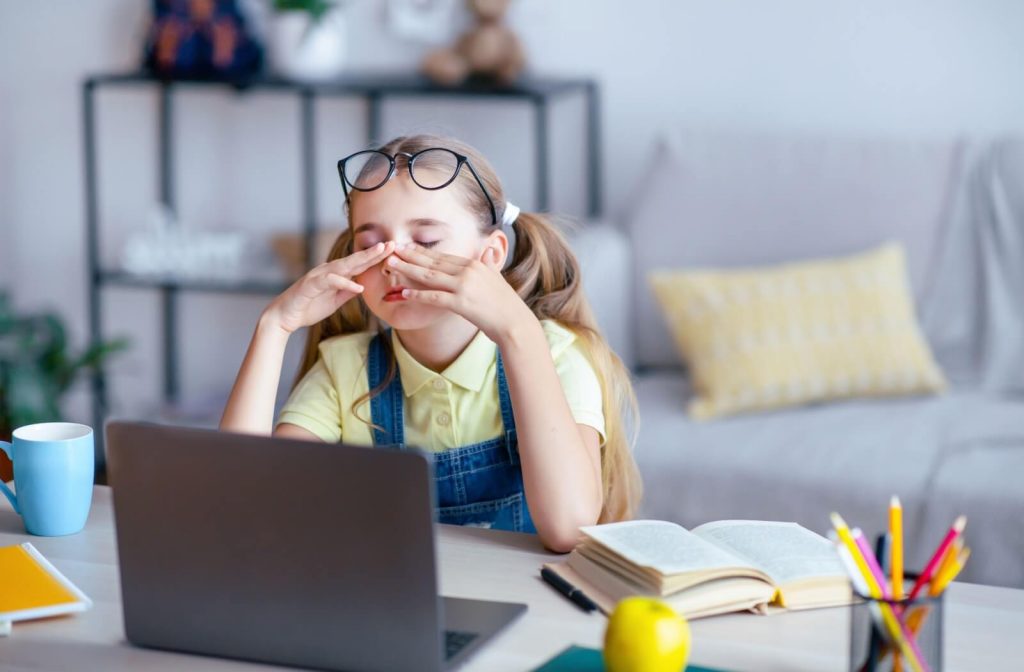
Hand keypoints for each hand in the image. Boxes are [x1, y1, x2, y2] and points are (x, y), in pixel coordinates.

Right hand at [265, 241, 395, 334]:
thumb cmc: (309, 307)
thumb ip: (347, 292)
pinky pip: (330, 281)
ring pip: (344, 265)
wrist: (286, 316)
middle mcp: (328, 270)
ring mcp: (319, 275)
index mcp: (335, 274)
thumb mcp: (335, 301)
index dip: (375, 257)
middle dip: (374, 252)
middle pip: (355, 259)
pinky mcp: (311, 285)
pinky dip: (344, 283)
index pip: (359, 264)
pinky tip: (358, 286)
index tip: (392, 251)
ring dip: (362, 258)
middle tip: (391, 243)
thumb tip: (362, 286)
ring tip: (380, 253)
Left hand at [385, 243, 534, 344]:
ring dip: (408, 269)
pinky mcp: (462, 303)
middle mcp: (468, 271)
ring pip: (430, 276)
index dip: (423, 251)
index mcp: (474, 264)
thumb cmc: (505, 304)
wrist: (515, 323)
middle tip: (392, 249)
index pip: (443, 256)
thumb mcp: (497, 278)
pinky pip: (435, 297)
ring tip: (391, 265)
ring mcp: (464, 286)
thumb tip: (488, 250)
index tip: (407, 247)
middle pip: (433, 262)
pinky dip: (418, 294)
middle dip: (410, 255)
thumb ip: (489, 263)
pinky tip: (404, 293)